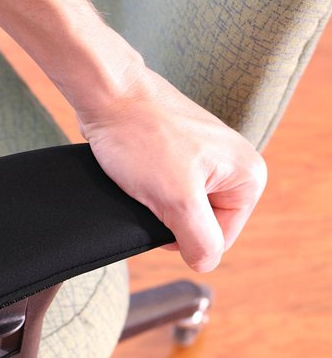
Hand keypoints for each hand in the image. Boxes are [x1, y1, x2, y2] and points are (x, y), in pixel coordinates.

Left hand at [77, 68, 267, 272]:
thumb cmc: (142, 138)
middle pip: (200, 223)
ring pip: (179, 206)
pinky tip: (134, 173)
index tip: (160, 208)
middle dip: (169, 218)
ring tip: (140, 179)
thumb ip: (199, 239)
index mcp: (248, 177)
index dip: (182, 237)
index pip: (218, 240)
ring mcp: (205, 158)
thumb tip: (204, 263)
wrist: (109, 95)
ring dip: (156, 203)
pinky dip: (146, 188)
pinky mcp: (177, 153)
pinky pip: (165, 188)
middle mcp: (234, 166)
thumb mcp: (176, 199)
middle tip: (149, 192)